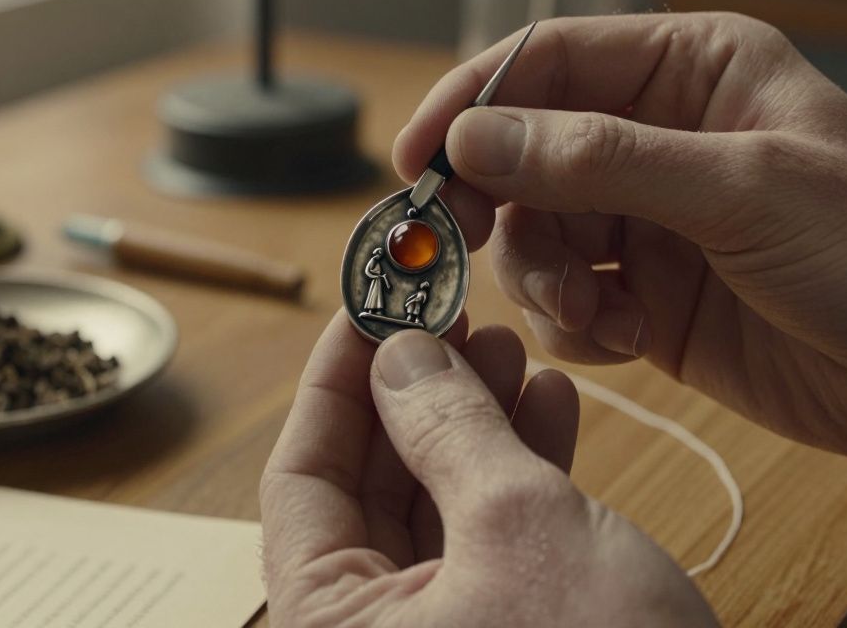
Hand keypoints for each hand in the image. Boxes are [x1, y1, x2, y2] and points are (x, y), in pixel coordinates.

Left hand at [260, 313, 715, 626]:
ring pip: (434, 506)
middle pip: (368, 487)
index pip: (301, 477)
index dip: (336, 380)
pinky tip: (545, 408)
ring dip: (472, 423)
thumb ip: (450, 429)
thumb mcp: (521, 529)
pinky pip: (486, 541)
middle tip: (451, 317)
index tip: (368, 305)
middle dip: (416, 394)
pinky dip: (514, 472)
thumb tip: (401, 353)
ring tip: (507, 348)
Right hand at [394, 13, 846, 507]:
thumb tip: (477, 138)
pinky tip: (624, 338)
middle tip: (452, 243)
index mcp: (691, 72)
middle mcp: (660, 140)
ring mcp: (651, 223)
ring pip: (534, 234)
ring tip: (593, 308)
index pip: (548, 62)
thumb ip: (599, 159)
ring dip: (541, 276)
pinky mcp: (648, 298)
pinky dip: (574, 323)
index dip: (473, 103)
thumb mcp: (741, 189)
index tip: (418, 157)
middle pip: (523, 153)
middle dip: (490, 202)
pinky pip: (566, 300)